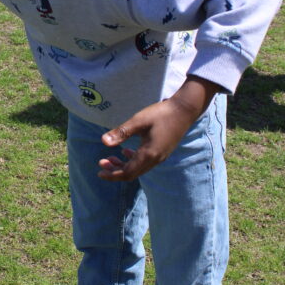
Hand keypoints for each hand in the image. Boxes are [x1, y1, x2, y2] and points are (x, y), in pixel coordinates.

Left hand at [98, 78, 221, 181]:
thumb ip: (121, 132)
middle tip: (101, 163)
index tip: (99, 172)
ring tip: (109, 158)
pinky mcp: (162, 151)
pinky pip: (145, 162)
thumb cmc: (161, 113)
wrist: (184, 110)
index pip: (127, 173)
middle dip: (115, 171)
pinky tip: (125, 152)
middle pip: (132, 173)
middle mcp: (155, 159)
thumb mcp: (138, 121)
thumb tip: (103, 142)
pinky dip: (133, 160)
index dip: (112, 175)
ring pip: (138, 168)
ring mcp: (160, 156)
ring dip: (123, 166)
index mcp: (149, 154)